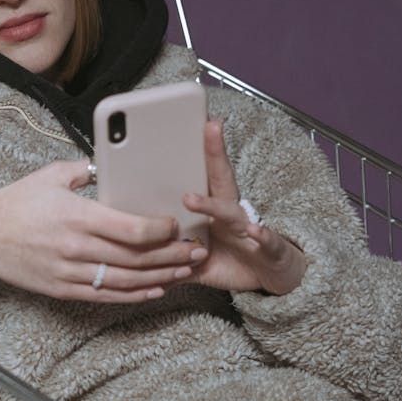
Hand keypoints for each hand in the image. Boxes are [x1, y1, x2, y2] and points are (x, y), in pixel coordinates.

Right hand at [0, 160, 201, 302]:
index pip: (132, 229)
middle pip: (137, 258)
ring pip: (126, 281)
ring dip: (160, 278)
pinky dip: (133, 296)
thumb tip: (109, 168)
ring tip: (184, 272)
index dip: (161, 230)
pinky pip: (105, 296)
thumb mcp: (51, 175)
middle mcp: (77, 248)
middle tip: (196, 251)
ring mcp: (70, 273)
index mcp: (78, 216)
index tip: (177, 225)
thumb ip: (85, 171)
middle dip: (172, 256)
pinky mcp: (63, 289)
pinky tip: (153, 290)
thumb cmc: (15, 202)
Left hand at [180, 121, 306, 294]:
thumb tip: (132, 254)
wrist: (269, 278)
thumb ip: (167, 253)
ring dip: (212, 205)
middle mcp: (229, 212)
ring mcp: (248, 227)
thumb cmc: (230, 258)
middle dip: (213, 152)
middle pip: (220, 177)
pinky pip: (266, 241)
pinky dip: (262, 236)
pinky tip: (255, 232)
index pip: (201, 174)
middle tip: (208, 128)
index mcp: (212, 209)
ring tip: (190, 199)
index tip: (187, 122)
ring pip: (230, 211)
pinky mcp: (268, 248)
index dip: (194, 151)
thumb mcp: (194, 256)